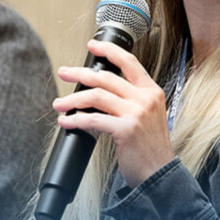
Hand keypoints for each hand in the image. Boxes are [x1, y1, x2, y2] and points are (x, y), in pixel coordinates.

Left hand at [53, 39, 174, 188]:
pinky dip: (75, 120)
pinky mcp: (126, 129)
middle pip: (106, 77)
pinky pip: (93, 120)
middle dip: (79, 73)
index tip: (92, 46)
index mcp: (151, 91)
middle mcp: (145, 98)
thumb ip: (131, 100)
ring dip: (72, 99)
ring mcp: (136, 113)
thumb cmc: (150, 147)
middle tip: (64, 72)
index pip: (129, 62)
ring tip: (59, 104)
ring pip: (96, 96)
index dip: (109, 51)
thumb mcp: (148, 115)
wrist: (160, 172)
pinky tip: (65, 121)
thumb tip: (99, 91)